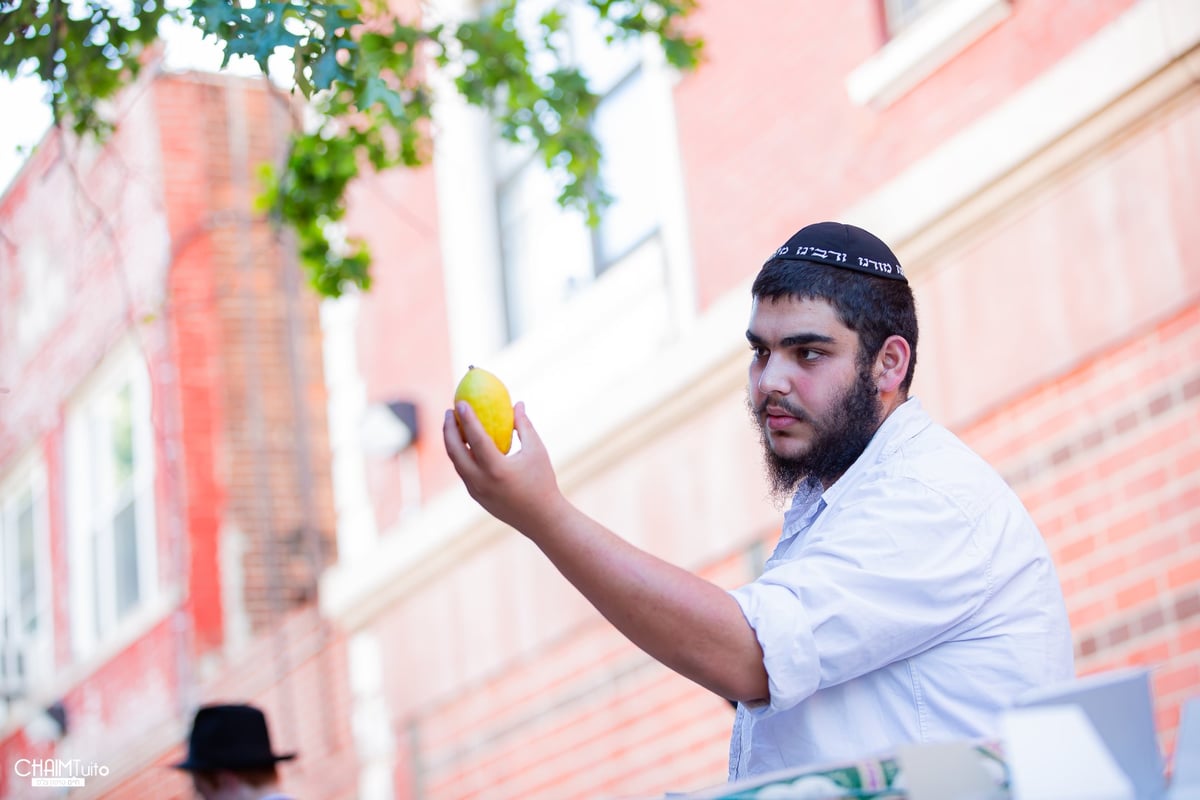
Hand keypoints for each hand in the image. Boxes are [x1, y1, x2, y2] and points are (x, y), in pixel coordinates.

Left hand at [443, 400, 564, 533]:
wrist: (541, 519)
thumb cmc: (542, 481)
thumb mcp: (536, 451)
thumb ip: (524, 426)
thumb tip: (517, 403)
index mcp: (496, 469)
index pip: (475, 439)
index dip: (467, 418)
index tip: (461, 402)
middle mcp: (481, 481)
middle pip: (455, 451)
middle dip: (449, 428)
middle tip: (451, 410)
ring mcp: (475, 491)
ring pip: (456, 462)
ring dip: (451, 441)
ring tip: (454, 424)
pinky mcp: (476, 496)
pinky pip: (463, 471)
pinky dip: (460, 455)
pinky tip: (464, 443)